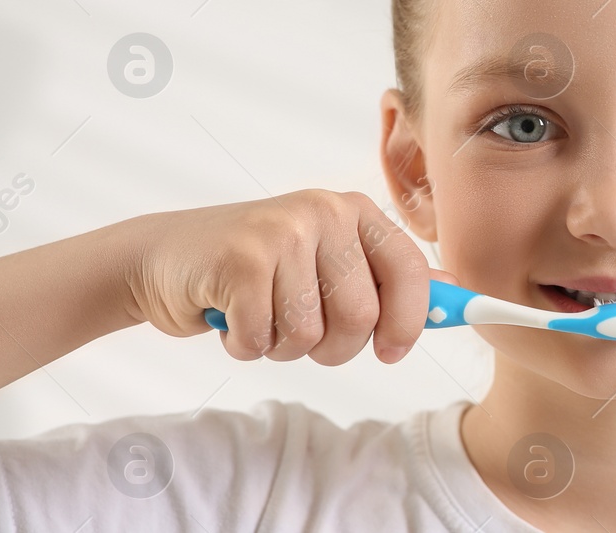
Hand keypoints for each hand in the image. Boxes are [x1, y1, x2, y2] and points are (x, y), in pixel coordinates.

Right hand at [123, 189, 454, 364]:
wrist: (162, 258)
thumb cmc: (255, 270)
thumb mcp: (327, 262)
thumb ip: (386, 277)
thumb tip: (453, 295)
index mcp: (356, 212)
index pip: (412, 273)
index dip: (409, 322)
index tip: (393, 352)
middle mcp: (324, 213)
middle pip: (361, 317)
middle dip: (332, 347)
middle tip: (299, 332)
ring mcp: (281, 232)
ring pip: (311, 335)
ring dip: (283, 346)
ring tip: (260, 314)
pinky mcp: (239, 260)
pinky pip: (264, 340)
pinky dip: (246, 346)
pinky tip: (230, 316)